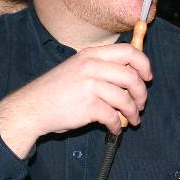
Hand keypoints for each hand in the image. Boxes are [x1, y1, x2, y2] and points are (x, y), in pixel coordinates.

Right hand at [0, 43, 151, 157]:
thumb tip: (131, 76)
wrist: (32, 107)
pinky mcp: (88, 106)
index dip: (144, 64)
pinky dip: (117, 125)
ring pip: (125, 98)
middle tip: (141, 104)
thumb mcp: (77, 68)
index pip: (128, 51)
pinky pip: (113, 116)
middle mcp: (92, 66)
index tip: (147, 77)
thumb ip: (101, 68)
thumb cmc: (56, 90)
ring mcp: (90, 85)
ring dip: (133, 112)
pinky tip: (114, 128)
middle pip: (131, 76)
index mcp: (92, 54)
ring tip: (132, 120)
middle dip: (142, 93)